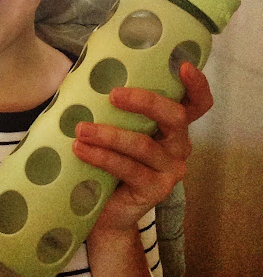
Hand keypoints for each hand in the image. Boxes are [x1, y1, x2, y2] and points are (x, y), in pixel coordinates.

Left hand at [72, 62, 212, 235]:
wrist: (107, 210)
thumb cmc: (110, 159)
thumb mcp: (117, 128)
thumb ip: (116, 107)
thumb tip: (88, 76)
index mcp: (173, 126)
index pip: (196, 103)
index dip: (197, 85)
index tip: (183, 66)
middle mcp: (178, 145)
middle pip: (175, 117)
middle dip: (145, 102)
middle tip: (113, 95)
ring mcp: (170, 169)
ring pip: (143, 144)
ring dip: (108, 134)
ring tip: (81, 129)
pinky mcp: (156, 190)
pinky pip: (128, 168)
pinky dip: (101, 156)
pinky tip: (80, 150)